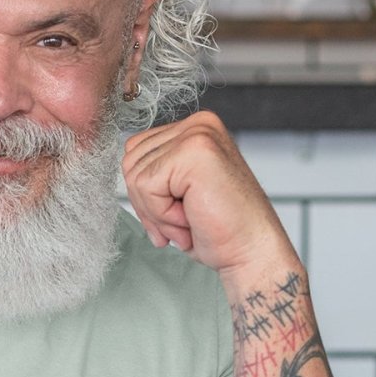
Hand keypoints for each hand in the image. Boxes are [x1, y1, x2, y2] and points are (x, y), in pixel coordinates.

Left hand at [122, 111, 299, 293]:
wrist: (250, 251)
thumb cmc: (218, 229)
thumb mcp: (177, 193)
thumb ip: (154, 172)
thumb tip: (125, 169)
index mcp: (194, 130)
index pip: (135, 153)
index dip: (145, 194)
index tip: (175, 214)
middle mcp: (198, 124)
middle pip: (130, 162)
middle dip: (148, 204)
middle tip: (183, 221)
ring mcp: (198, 134)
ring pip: (135, 176)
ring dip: (157, 212)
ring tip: (189, 219)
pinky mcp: (195, 151)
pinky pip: (146, 186)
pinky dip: (162, 214)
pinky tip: (191, 218)